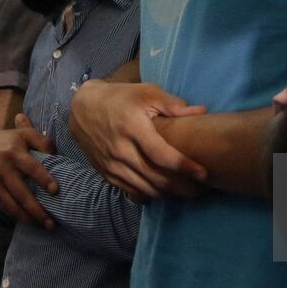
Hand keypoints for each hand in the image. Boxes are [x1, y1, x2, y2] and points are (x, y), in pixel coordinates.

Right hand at [0, 115, 58, 229]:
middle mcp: (4, 170)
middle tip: (52, 223)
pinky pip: (4, 208)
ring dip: (28, 218)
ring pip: (11, 206)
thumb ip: (43, 141)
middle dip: (37, 210)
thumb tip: (55, 156)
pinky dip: (17, 217)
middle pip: (21, 193)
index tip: (55, 190)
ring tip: (44, 227)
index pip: (31, 167)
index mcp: (14, 153)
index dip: (43, 178)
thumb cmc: (10, 141)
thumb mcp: (25, 133)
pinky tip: (30, 222)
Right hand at [69, 81, 207, 199]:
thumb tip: (202, 111)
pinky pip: (132, 191)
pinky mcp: (106, 174)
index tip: (203, 173)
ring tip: (188, 191)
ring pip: (146, 189)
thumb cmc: (120, 98)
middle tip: (202, 188)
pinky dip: (151, 194)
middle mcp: (121, 151)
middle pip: (156, 178)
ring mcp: (112, 165)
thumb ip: (173, 104)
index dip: (184, 167)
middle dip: (183, 187)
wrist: (83, 108)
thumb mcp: (146, 93)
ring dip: (169, 194)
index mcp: (132, 128)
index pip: (162, 155)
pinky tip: (165, 190)